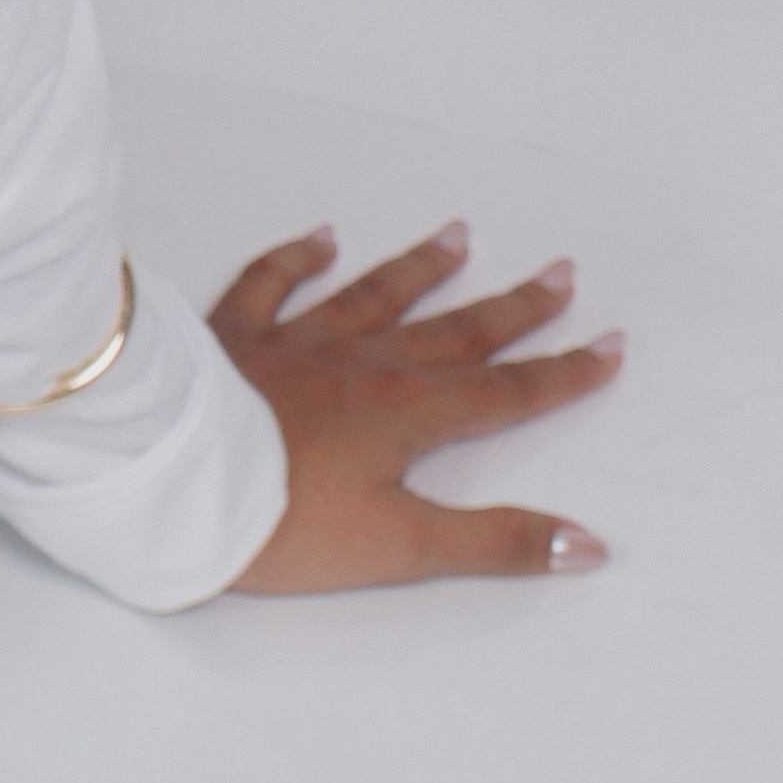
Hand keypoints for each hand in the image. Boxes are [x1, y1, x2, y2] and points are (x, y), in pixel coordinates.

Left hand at [212, 221, 622, 591]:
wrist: (171, 474)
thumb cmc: (283, 522)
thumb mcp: (400, 548)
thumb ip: (493, 542)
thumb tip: (591, 544)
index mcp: (408, 415)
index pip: (504, 394)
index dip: (562, 376)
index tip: (612, 345)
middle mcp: (363, 364)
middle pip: (452, 333)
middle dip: (512, 308)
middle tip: (561, 272)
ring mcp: (295, 341)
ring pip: (372, 295)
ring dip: (420, 268)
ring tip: (460, 234)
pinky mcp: (231, 335)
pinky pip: (270, 283)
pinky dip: (296, 258)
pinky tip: (319, 236)